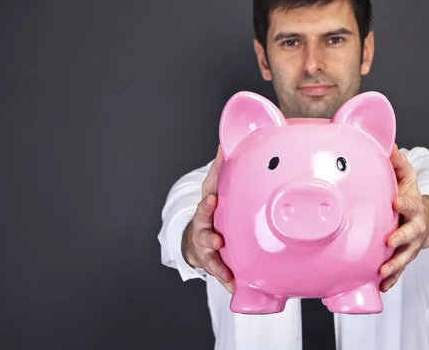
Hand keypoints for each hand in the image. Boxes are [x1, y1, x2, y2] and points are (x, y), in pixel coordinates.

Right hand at [181, 146, 234, 293]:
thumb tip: (227, 142)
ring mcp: (206, 246)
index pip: (205, 202)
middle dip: (208, 234)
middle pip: (202, 230)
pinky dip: (227, 280)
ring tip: (225, 272)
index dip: (207, 202)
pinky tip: (234, 287)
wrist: (194, 239)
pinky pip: (220, 273)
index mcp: (206, 209)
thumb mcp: (214, 187)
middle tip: (216, 239)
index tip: (212, 199)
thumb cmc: (211, 209)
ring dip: (216, 262)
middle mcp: (202, 228)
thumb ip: (221, 167)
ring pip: (209, 255)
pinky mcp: (214, 262)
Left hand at [379, 144, 428, 291]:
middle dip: (401, 238)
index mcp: (413, 206)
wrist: (427, 218)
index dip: (404, 203)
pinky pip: (399, 270)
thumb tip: (389, 145)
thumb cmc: (409, 195)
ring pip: (405, 256)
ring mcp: (410, 244)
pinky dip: (391, 279)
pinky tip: (381, 286)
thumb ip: (397, 163)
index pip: (410, 203)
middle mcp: (414, 226)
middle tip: (390, 242)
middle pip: (410, 233)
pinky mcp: (404, 256)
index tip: (395, 202)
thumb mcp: (406, 177)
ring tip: (382, 272)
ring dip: (394, 265)